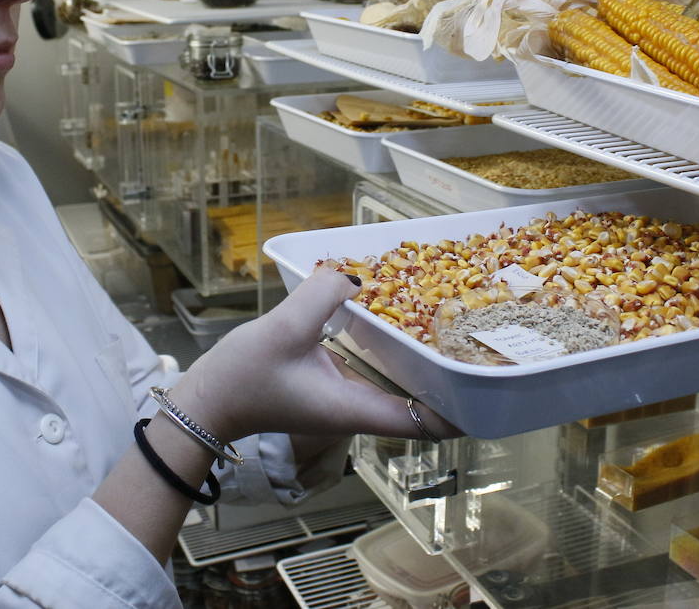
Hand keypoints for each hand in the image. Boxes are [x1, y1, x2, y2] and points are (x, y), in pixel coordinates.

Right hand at [168, 266, 461, 442]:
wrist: (207, 401)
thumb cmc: (242, 378)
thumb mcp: (283, 329)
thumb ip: (322, 295)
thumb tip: (354, 273)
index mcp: (355, 409)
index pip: (425, 424)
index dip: (463, 412)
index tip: (490, 386)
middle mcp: (357, 410)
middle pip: (422, 407)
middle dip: (451, 381)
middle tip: (477, 343)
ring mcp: (345, 400)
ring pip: (401, 390)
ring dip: (424, 366)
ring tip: (450, 328)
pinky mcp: (332, 387)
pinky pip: (377, 374)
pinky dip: (394, 355)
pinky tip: (399, 323)